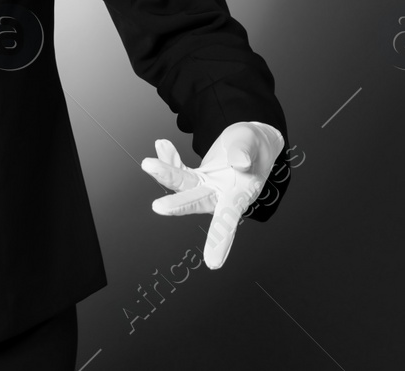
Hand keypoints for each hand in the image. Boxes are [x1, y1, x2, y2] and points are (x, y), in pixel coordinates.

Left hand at [140, 120, 283, 268]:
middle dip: (178, 205)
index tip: (213, 263)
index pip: (230, 215)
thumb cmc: (256, 145)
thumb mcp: (252, 141)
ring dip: (166, 174)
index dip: (221, 240)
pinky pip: (179, 170)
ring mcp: (208, 187)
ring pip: (183, 185)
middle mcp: (222, 195)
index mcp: (242, 193)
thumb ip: (245, 151)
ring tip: (148, 164)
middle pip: (197, 202)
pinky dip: (169, 159)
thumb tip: (240, 162)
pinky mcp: (198, 177)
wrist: (252, 141)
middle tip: (158, 207)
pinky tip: (161, 145)